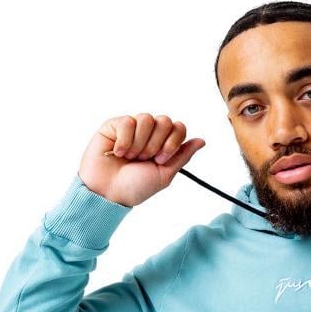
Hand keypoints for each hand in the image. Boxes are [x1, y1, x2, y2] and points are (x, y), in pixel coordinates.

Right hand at [78, 114, 205, 207]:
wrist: (109, 192)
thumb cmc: (135, 187)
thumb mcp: (165, 174)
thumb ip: (182, 156)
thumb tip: (202, 141)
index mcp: (162, 144)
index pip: (178, 127)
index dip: (172, 142)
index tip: (161, 160)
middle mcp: (149, 134)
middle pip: (165, 120)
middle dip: (156, 144)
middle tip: (144, 159)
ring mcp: (132, 128)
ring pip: (146, 119)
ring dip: (140, 144)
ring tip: (130, 157)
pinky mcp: (114, 125)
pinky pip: (128, 121)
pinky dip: (124, 141)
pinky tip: (117, 152)